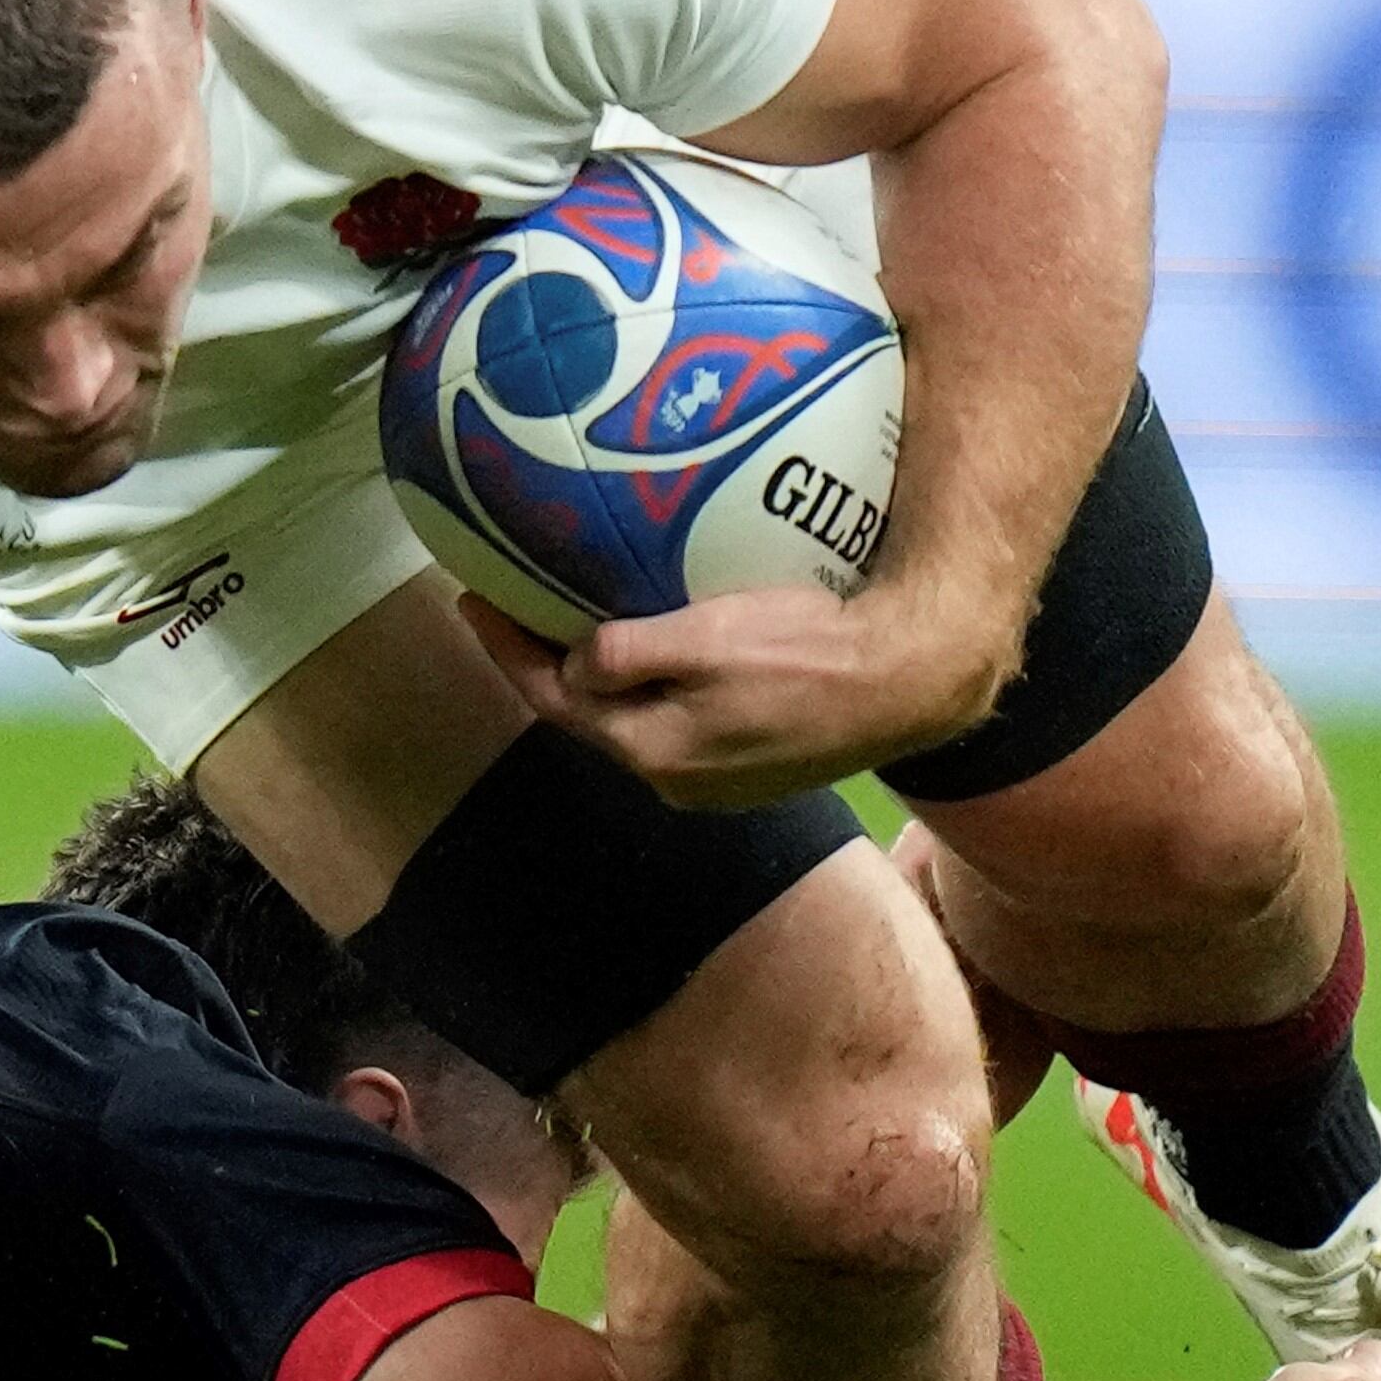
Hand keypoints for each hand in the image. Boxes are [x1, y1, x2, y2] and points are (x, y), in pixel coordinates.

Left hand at [459, 582, 1011, 809]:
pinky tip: (659, 654)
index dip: (508, 650)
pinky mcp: (756, 768)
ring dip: (602, 682)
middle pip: (591, 720)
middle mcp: (676, 780)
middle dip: (547, 667)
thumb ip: (629, 654)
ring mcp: (719, 782)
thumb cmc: (808, 654)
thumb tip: (574, 660)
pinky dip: (654, 689)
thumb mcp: (707, 640)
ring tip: (576, 627)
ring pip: (637, 725)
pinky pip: (682, 724)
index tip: (474, 598)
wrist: (905, 684)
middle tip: (515, 607)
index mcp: (652, 751)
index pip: (553, 701)